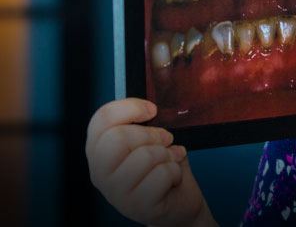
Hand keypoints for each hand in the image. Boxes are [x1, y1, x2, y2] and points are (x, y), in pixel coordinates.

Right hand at [86, 98, 216, 226]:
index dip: (129, 107)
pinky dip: (175, 172)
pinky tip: (173, 178)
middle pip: (119, 137)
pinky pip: (161, 175)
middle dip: (151, 134)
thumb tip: (150, 109)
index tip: (152, 110)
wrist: (178, 201)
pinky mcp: (138, 207)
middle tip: (166, 139)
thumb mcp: (149, 141)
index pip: (101, 119)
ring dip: (166, 155)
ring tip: (170, 160)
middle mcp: (100, 173)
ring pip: (144, 156)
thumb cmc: (161, 167)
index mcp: (99, 151)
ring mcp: (116, 193)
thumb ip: (143, 125)